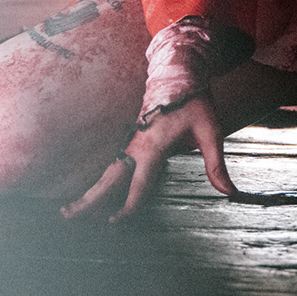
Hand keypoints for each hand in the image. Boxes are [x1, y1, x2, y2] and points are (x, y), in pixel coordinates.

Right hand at [60, 96, 238, 222]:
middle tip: (67, 216)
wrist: (179, 73)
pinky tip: (94, 193)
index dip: (128, 206)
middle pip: (108, 179)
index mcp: (153, 147)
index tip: (117, 222)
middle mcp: (137, 147)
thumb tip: (229, 192)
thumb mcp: (210, 130)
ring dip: (89, 191)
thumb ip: (216, 163)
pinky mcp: (132, 141)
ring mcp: (131, 144)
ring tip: (69, 210)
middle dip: (88, 199)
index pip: (137, 184)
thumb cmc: (194, 101)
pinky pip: (113, 166)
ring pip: (106, 173)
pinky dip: (100, 182)